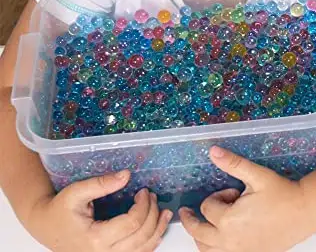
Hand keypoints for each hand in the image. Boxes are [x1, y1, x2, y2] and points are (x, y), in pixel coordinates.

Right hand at [25, 170, 170, 251]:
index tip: (144, 191)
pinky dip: (151, 241)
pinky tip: (156, 228)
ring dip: (158, 229)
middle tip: (152, 197)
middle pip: (142, 236)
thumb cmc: (59, 210)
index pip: (132, 222)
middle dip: (153, 213)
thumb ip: (101, 183)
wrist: (46, 227)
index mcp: (95, 238)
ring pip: (144, 249)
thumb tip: (127, 175)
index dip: (144, 205)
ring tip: (164, 212)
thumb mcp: (76, 192)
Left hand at [180, 147, 312, 251]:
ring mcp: (239, 251)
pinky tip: (220, 241)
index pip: (208, 208)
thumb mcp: (257, 176)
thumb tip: (213, 151)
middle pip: (198, 232)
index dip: (217, 197)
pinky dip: (215, 249)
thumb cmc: (284, 194)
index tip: (232, 192)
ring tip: (202, 229)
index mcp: (229, 219)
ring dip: (200, 239)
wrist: (306, 212)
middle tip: (187, 212)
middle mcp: (229, 240)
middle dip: (191, 220)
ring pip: (207, 250)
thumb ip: (233, 164)